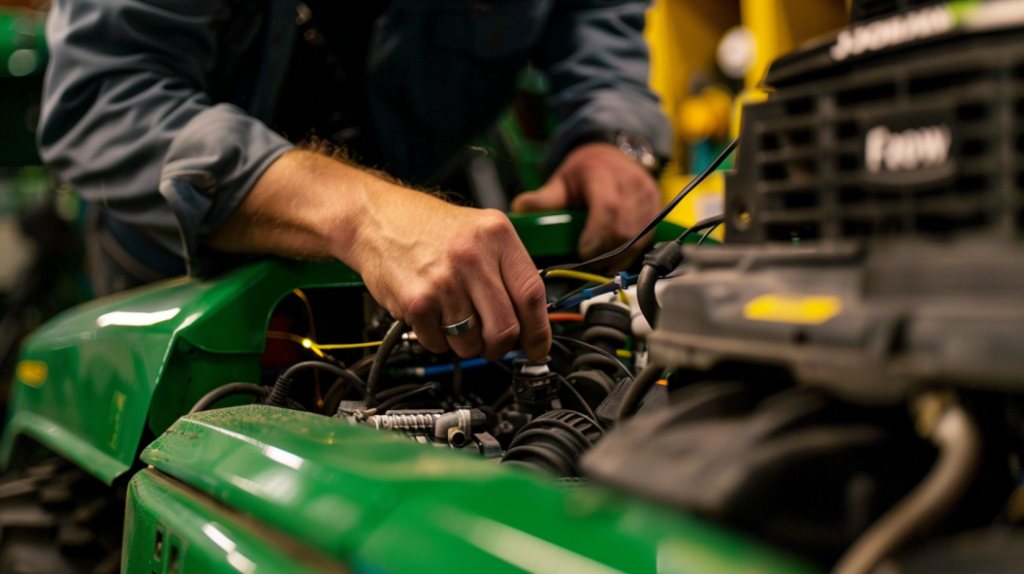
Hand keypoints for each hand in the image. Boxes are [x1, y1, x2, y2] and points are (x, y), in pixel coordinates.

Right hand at [345, 192, 550, 361]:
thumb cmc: (428, 227)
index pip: (532, 295)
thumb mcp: (481, 231)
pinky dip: (436, 339)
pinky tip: (431, 314)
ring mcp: (444, 280)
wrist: (376, 218)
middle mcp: (473, 257)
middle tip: (491, 343)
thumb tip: (531, 321)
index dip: (538, 331)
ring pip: (471, 343)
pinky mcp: (416, 300)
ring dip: (465, 344)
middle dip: (499, 347)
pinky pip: (438, 343)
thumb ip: (507, 270)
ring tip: (454, 320)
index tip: (536, 347)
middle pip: (505, 328)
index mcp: (497, 236)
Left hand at [511, 143, 660, 264]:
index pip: (608, 207)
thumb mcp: (561, 181)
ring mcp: (648, 196)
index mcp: (603, 173)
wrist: (612, 157)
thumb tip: (519, 210)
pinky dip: (630, 254)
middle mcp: (631, 183)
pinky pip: (647, 241)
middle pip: (624, 229)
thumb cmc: (585, 173)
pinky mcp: (657, 209)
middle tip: (587, 264)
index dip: (597, 235)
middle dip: (606, 252)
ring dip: (618, 257)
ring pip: (639, 239)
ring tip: (599, 262)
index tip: (583, 253)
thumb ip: (543, 199)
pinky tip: (614, 257)